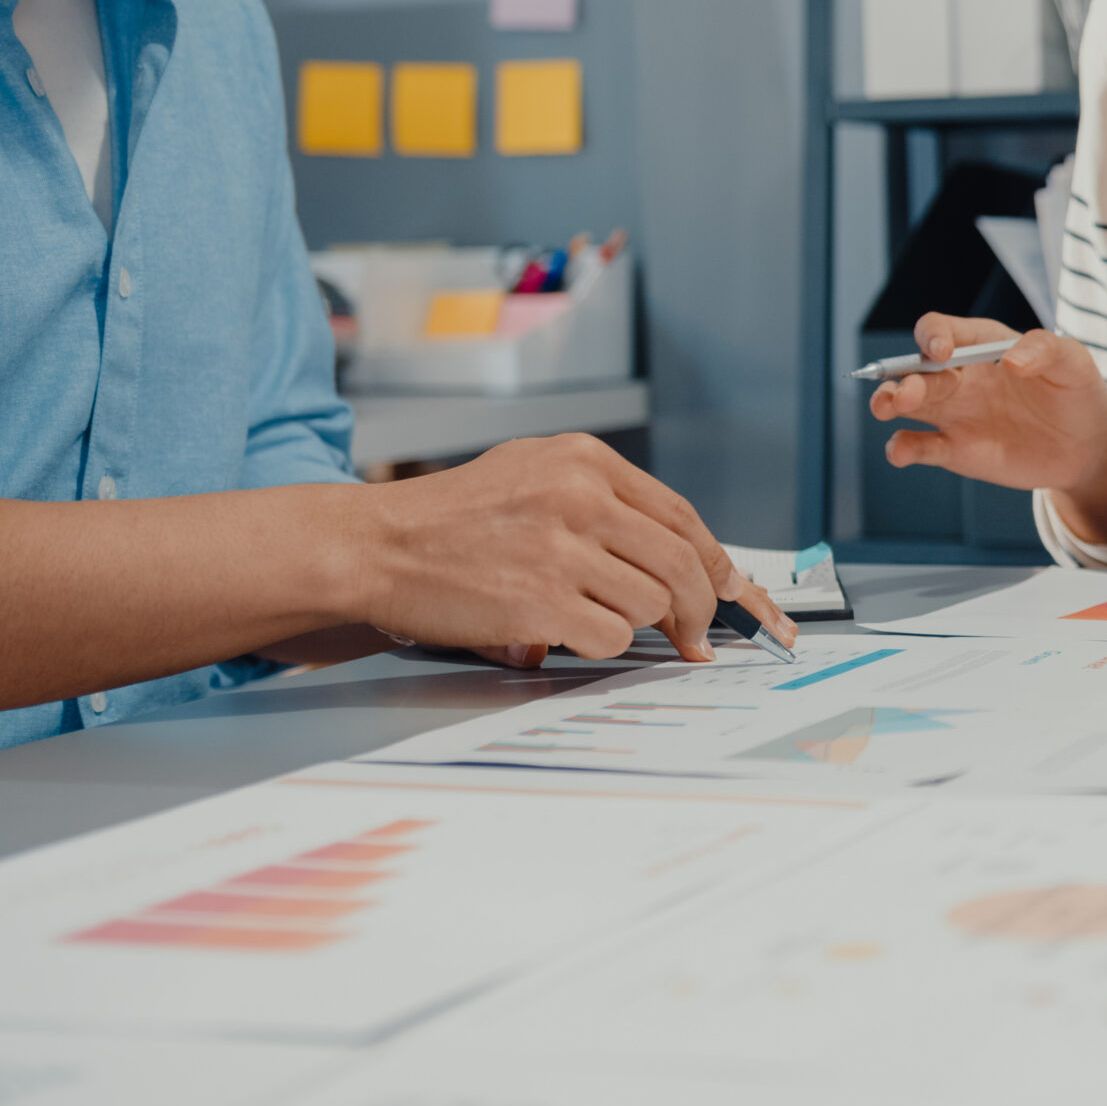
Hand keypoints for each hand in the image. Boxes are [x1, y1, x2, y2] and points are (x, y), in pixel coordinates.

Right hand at [357, 434, 790, 663]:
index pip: (681, 515)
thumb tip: (684, 557)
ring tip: (592, 617)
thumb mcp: (533, 475)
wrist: (376, 545)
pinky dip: (600, 645)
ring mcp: (562, 549)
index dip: (714, 561)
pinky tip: (566, 632)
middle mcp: (579, 496)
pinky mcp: (542, 601)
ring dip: (636, 625)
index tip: (730, 592)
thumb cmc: (452, 519)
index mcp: (584, 460)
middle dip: (700, 609)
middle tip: (696, 635)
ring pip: (652, 604)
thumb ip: (606, 504)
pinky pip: (612, 638)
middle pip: (682, 563)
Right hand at [869, 315, 1106, 543]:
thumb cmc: (1078, 395)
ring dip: (889, 402)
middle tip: (906, 394)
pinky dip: (903, 448)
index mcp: (982, 345)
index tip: (942, 352)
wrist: (1087, 449)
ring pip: (907, 404)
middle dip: (902, 376)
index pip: (941, 331)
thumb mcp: (1074, 363)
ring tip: (885, 408)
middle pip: (916, 369)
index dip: (933, 336)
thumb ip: (1046, 350)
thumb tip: (1009, 361)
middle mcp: (960, 377)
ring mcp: (955, 414)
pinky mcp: (957, 450)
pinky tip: (900, 452)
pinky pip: (920, 446)